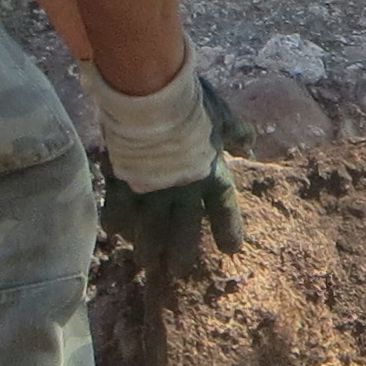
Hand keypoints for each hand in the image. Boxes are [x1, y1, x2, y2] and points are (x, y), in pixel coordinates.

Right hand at [91, 68, 242, 271]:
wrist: (149, 94)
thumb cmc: (190, 101)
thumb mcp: (220, 113)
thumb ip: (236, 131)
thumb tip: (249, 141)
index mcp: (210, 174)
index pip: (224, 210)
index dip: (228, 229)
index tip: (231, 249)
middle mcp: (183, 190)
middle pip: (184, 232)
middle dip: (182, 253)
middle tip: (179, 271)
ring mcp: (152, 190)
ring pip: (149, 231)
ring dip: (148, 248)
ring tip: (146, 263)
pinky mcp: (124, 183)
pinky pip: (119, 211)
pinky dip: (117, 222)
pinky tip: (115, 232)